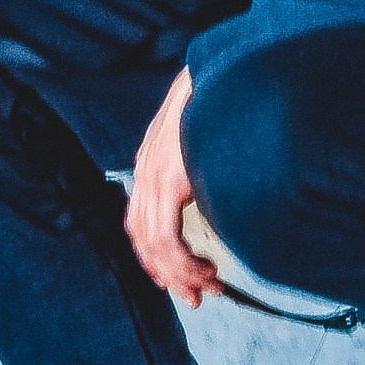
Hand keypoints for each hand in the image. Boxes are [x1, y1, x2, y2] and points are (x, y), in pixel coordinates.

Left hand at [125, 70, 220, 308]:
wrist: (224, 68)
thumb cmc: (224, 101)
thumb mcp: (207, 137)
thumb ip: (202, 164)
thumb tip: (219, 192)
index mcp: (152, 163)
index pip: (140, 223)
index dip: (156, 257)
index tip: (180, 278)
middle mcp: (146, 171)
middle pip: (144, 241)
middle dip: (170, 276)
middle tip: (196, 297)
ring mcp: (155, 175)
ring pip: (155, 246)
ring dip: (181, 274)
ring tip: (208, 286)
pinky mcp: (169, 178)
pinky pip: (167, 238)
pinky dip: (183, 263)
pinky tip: (206, 269)